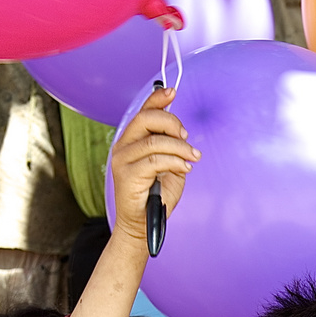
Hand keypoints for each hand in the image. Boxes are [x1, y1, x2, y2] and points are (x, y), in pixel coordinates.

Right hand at [109, 86, 200, 244]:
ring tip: (193, 158)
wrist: (143, 224)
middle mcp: (123, 146)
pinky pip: (155, 160)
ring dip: (180, 148)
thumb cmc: (156, 194)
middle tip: (187, 137)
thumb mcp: (169, 164)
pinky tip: (185, 167)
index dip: (156, 99)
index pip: (142, 112)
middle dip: (171, 123)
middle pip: (146, 119)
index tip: (172, 91)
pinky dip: (175, 161)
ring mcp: (122, 160)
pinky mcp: (126, 175)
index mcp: (132, 141)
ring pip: (155, 141)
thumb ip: (170, 145)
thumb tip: (180, 129)